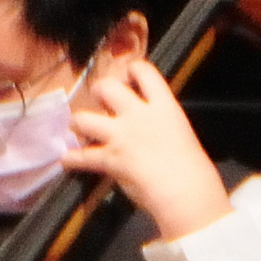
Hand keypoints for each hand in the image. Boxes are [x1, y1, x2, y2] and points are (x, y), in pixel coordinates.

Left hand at [65, 53, 234, 240]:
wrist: (186, 191)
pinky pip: (82, 156)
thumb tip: (147, 128)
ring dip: (78, 122)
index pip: (144, 71)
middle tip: (100, 102)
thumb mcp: (180, 133)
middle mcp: (138, 115)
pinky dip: (72, 159)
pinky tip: (67, 160)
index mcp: (163, 106)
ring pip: (84, 117)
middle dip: (99, 92)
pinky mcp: (109, 158)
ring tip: (79, 128)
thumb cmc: (193, 168)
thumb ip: (161, 124)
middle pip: (107, 87)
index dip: (132, 69)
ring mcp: (121, 136)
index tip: (127, 76)